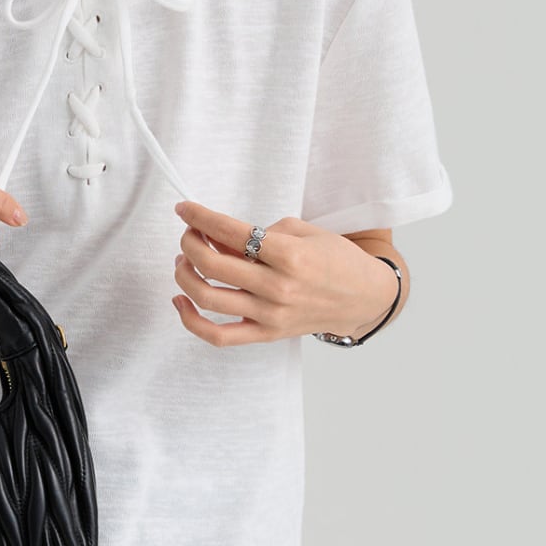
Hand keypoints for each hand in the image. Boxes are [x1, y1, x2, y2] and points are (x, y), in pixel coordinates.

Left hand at [171, 201, 398, 346]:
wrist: (365, 298)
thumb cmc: (335, 260)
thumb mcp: (303, 231)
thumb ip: (259, 232)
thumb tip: (216, 237)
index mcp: (290, 255)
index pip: (231, 232)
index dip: (199, 217)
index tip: (184, 209)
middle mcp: (278, 287)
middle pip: (212, 265)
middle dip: (189, 242)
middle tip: (189, 233)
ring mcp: (270, 315)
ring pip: (208, 297)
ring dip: (185, 274)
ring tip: (185, 261)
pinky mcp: (266, 335)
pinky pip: (218, 336)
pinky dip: (191, 320)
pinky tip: (181, 300)